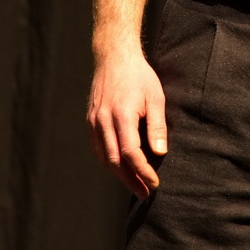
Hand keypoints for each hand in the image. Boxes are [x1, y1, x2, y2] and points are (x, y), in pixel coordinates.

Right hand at [87, 50, 166, 198]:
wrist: (114, 57)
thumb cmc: (139, 76)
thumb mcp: (155, 97)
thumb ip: (157, 126)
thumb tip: (159, 154)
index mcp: (121, 115)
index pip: (130, 153)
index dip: (142, 171)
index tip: (155, 182)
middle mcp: (103, 121)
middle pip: (114, 161)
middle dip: (130, 180)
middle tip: (145, 193)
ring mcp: (94, 122)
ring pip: (103, 157)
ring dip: (119, 175)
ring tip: (136, 185)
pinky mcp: (90, 121)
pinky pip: (98, 148)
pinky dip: (109, 162)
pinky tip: (121, 168)